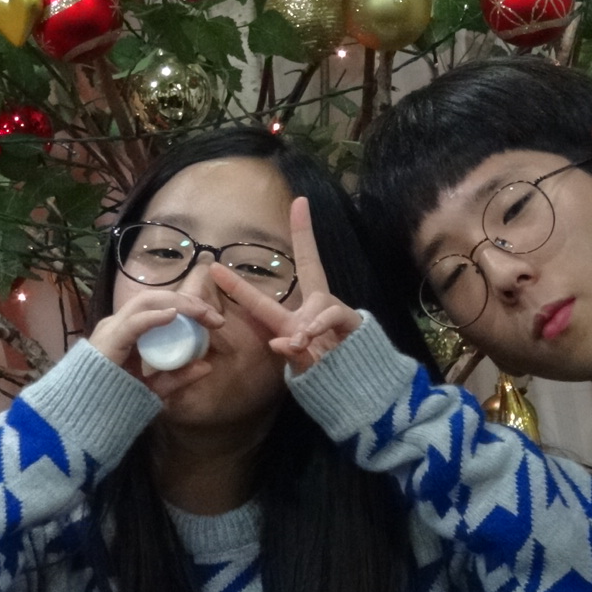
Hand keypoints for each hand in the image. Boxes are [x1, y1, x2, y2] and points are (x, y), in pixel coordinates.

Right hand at [87, 290, 224, 397]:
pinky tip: (173, 316)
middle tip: (213, 316)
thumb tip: (207, 366)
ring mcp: (111, 330)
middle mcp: (118, 324)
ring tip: (201, 312)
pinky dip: (154, 317)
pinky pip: (133, 323)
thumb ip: (178, 377)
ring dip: (178, 304)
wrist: (84, 418)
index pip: (158, 305)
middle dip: (188, 302)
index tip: (213, 319)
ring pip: (145, 302)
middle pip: (154, 298)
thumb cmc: (114, 400)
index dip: (187, 306)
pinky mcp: (108, 342)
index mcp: (127, 330)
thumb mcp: (154, 388)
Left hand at [210, 198, 360, 373]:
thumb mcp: (302, 368)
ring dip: (307, 325)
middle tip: (300, 203)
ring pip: (317, 303)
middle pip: (311, 263)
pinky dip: (317, 328)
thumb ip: (292, 354)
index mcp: (293, 319)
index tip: (230, 254)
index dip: (242, 281)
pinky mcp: (351, 321)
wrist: (361, 388)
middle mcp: (313, 307)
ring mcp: (333, 311)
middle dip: (305, 233)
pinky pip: (330, 317)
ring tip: (300, 342)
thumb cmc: (327, 376)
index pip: (264, 296)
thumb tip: (281, 342)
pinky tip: (308, 340)